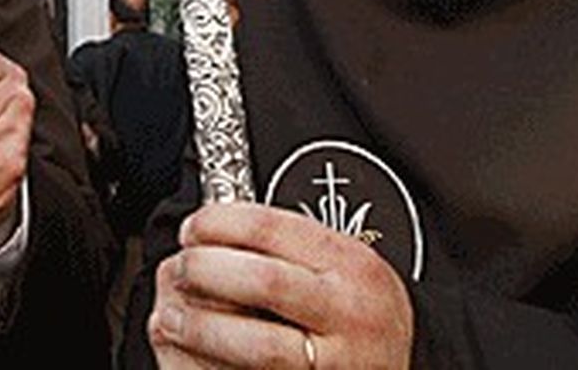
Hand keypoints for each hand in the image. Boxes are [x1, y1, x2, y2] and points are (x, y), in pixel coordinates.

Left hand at [149, 202, 411, 368]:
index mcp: (352, 264)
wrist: (404, 369)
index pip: (270, 228)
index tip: (192, 227)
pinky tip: (189, 353)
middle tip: (181, 268)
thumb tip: (211, 228)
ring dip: (200, 327)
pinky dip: (209, 366)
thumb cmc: (362, 315)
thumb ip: (291, 244)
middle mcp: (350, 313)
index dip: (217, 223)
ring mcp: (335, 364)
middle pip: (260, 281)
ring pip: (256, 344)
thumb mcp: (345, 266)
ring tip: (173, 317)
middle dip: (204, 271)